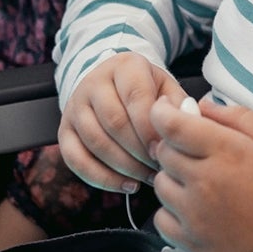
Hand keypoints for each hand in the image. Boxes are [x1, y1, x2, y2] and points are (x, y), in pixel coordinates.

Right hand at [59, 52, 186, 191]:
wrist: (112, 84)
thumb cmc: (146, 90)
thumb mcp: (166, 87)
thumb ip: (179, 105)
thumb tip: (188, 122)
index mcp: (125, 66)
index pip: (136, 97)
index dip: (151, 128)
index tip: (165, 148)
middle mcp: (94, 83)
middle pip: (114, 122)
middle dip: (139, 151)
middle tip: (160, 167)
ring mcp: (75, 106)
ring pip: (95, 142)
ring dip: (124, 167)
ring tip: (148, 177)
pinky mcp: (64, 130)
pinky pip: (76, 159)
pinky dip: (102, 178)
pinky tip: (127, 184)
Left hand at [148, 97, 252, 251]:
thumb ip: (240, 118)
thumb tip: (204, 107)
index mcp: (227, 153)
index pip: (172, 125)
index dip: (162, 112)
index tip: (166, 110)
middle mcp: (204, 182)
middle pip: (164, 152)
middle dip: (174, 144)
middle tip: (196, 149)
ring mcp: (195, 214)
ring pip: (160, 184)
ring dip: (173, 176)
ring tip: (201, 181)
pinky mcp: (191, 242)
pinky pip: (160, 218)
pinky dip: (171, 210)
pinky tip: (194, 207)